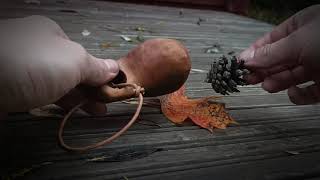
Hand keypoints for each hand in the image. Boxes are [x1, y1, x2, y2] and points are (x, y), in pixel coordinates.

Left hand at [0, 16, 118, 112]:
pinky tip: (65, 111)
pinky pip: (40, 94)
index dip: (98, 73)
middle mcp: (35, 48)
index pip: (81, 55)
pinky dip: (56, 103)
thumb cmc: (30, 65)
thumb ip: (95, 67)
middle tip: (102, 107)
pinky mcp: (11, 88)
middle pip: (70, 70)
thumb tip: (113, 68)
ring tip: (91, 112)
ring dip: (76, 98)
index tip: (110, 91)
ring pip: (56, 83)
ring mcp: (22, 68)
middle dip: (89, 89)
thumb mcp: (73, 62)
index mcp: (49, 34)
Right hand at [239, 5, 319, 104]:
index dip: (254, 53)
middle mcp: (308, 46)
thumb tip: (245, 59)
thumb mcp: (297, 43)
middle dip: (263, 69)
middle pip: (278, 59)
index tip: (239, 65)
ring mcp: (318, 65)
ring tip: (266, 85)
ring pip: (290, 76)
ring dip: (276, 81)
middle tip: (247, 79)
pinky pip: (307, 91)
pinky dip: (298, 94)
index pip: (270, 41)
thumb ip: (269, 54)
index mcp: (301, 27)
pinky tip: (293, 91)